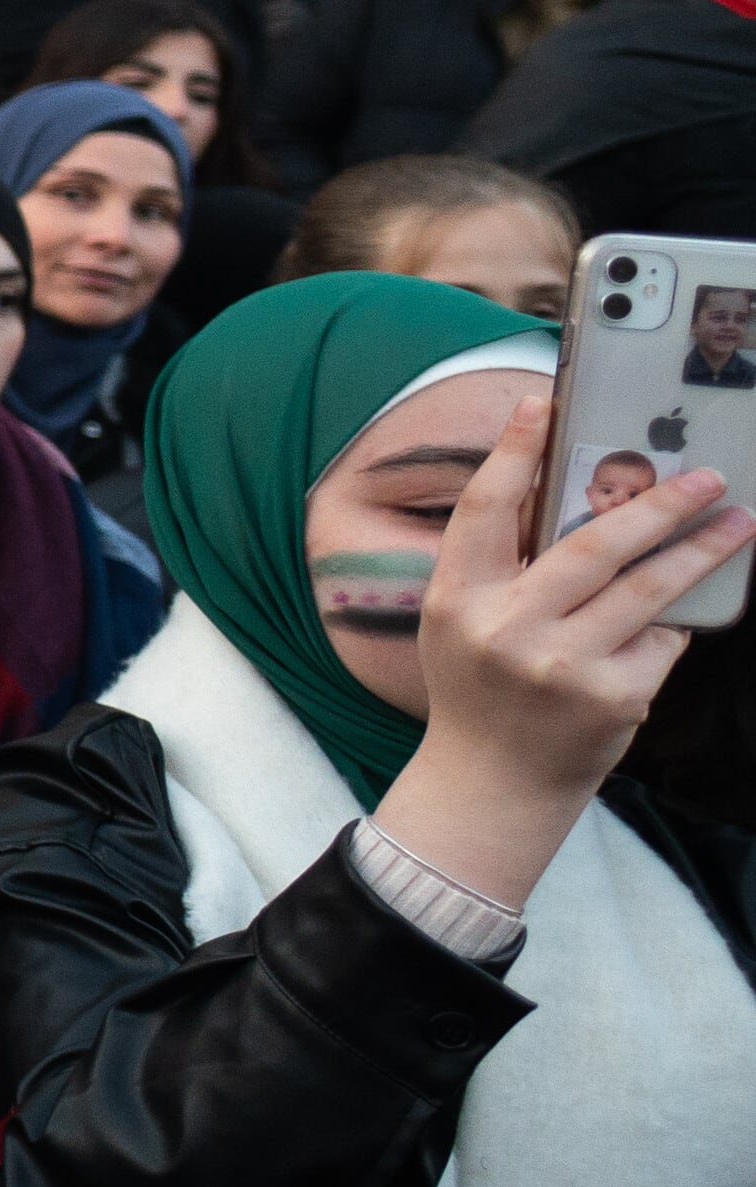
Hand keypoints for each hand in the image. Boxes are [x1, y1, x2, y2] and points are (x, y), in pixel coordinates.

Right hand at [374, 399, 747, 911]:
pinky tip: (680, 618)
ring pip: (647, 588)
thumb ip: (507, 568)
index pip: (485, 509)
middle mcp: (506, 627)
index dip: (513, 452)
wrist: (493, 782)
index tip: (542, 403)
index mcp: (459, 598)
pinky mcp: (614, 696)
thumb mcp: (467, 622)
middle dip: (656, 503)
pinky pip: (661, 641)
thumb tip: (584, 498)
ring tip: (736, 521)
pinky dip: (672, 627)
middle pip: (593, 544)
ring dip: (700, 549)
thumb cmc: (481, 688)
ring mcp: (562, 664)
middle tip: (704, 475)